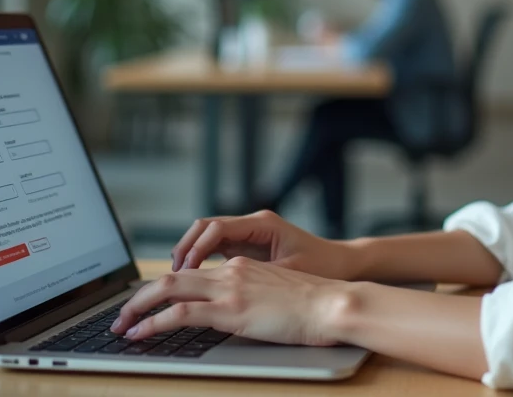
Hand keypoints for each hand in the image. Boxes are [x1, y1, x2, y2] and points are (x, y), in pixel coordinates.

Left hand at [110, 257, 350, 346]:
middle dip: (139, 297)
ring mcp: (229, 287)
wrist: (332, 304)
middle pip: (171, 277)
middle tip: (120, 317)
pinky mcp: (230, 309)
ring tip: (120, 327)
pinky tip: (139, 334)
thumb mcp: (275, 297)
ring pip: (167, 289)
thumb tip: (232, 317)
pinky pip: (179, 313)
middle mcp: (230, 271)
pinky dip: (152, 323)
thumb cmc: (314, 307)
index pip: (191, 274)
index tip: (145, 305)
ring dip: (136, 308)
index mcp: (241, 267)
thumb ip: (251, 300)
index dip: (162, 288)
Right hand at [170, 210, 357, 280]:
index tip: (182, 270)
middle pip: (204, 229)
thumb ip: (256, 278)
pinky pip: (216, 250)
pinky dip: (201, 262)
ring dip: (190, 256)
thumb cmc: (322, 268)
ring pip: (207, 238)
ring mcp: (249, 235)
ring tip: (175, 282)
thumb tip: (223, 288)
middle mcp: (253, 224)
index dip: (195, 249)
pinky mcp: (249, 248)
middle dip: (184, 250)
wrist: (344, 266)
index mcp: (262, 224)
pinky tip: (193, 283)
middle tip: (169, 277)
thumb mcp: (288, 275)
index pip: (216, 228)